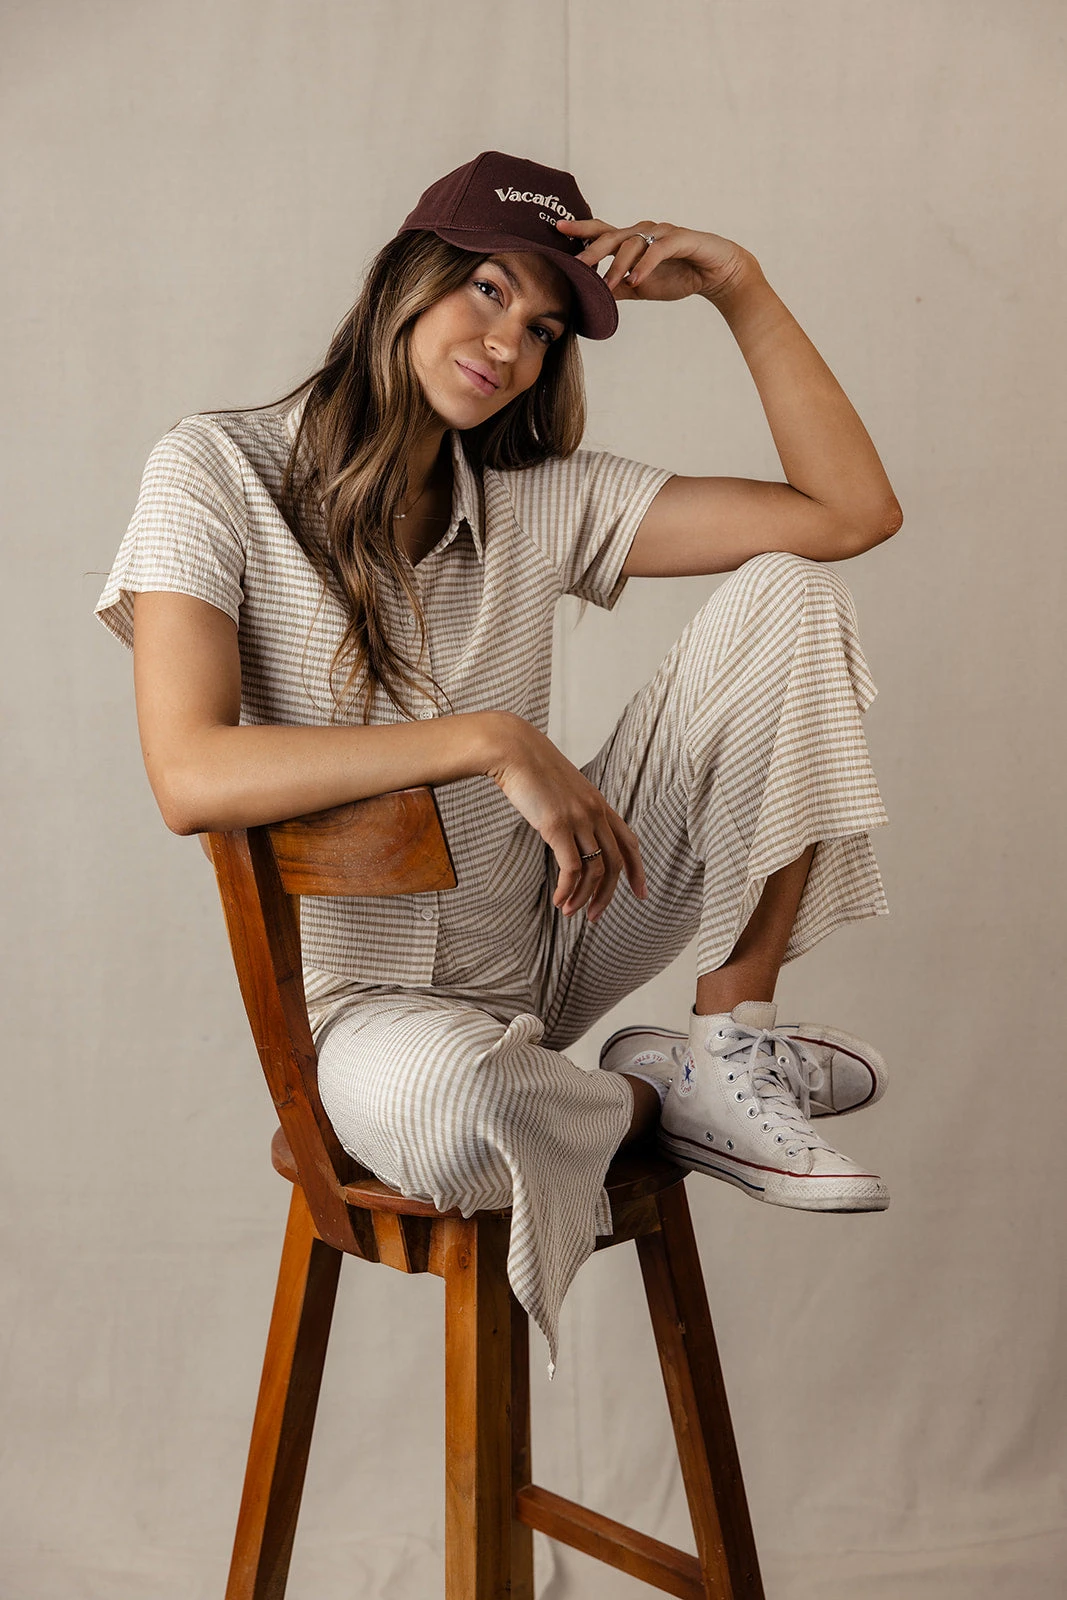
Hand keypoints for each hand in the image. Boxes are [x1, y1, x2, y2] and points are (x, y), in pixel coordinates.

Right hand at [484, 713, 646, 921]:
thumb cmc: (531, 770)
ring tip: (569, 911)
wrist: (512, 750)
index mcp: (599, 804)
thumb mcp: (562, 791)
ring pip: (595, 870)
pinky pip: (571, 869)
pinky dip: (567, 890)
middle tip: (595, 917)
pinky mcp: (557, 826)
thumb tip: (569, 835)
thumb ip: (573, 811)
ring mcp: (579, 819)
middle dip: (608, 895)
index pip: (630, 842)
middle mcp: (595, 812)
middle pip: (615, 863)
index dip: (638, 871)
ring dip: (583, 897)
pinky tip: (558, 899)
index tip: (640, 893)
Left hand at [555, 215, 755, 303]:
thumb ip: (617, 289)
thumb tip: (589, 295)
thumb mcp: (641, 288)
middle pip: (612, 236)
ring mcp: (661, 233)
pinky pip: (657, 250)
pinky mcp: (680, 239)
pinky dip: (645, 265)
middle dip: (593, 250)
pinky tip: (636, 280)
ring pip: (633, 244)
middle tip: (578, 265)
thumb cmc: (679, 276)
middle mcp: (643, 233)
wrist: (716, 274)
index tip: (557, 228)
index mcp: (632, 242)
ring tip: (609, 285)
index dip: (580, 230)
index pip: (601, 232)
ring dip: (619, 266)